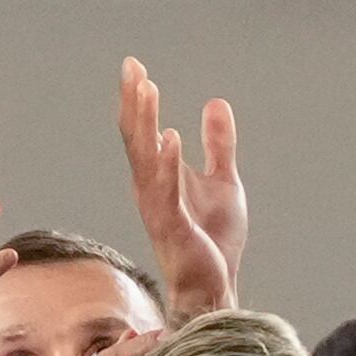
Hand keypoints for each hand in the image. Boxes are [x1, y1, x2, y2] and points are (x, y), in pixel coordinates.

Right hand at [117, 57, 246, 319]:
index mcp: (158, 178)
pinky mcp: (174, 227)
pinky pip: (166, 191)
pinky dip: (167, 163)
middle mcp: (150, 189)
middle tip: (131, 67)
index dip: (138, 101)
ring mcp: (158, 208)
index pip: (142, 132)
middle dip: (133, 103)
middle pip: (136, 138)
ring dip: (145, 122)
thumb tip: (215, 103)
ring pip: (145, 159)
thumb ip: (218, 145)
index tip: (135, 67)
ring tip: (146, 89)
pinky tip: (170, 136)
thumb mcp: (223, 180)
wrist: (216, 287)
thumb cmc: (213, 240)